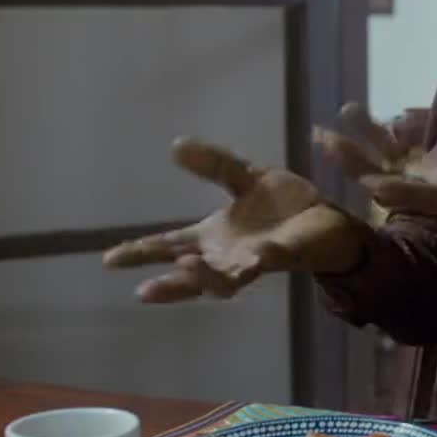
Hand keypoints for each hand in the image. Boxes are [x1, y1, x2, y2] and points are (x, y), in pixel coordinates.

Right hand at [103, 138, 367, 302]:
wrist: (328, 217)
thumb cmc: (284, 205)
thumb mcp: (245, 177)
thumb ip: (213, 165)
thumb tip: (175, 145)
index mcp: (213, 237)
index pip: (168, 246)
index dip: (139, 253)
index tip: (108, 260)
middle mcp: (228, 256)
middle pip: (189, 276)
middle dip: (168, 285)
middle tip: (142, 291)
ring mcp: (255, 261)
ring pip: (225, 280)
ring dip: (206, 276)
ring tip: (186, 265)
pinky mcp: (285, 257)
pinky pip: (271, 261)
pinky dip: (261, 258)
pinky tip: (254, 256)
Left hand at [315, 83, 436, 222]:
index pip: (427, 196)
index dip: (402, 192)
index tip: (374, 186)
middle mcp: (434, 190)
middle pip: (390, 183)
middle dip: (358, 167)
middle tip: (327, 142)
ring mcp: (423, 181)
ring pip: (382, 168)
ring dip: (353, 153)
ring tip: (322, 130)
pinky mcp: (420, 170)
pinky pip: (388, 155)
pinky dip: (369, 139)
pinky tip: (348, 114)